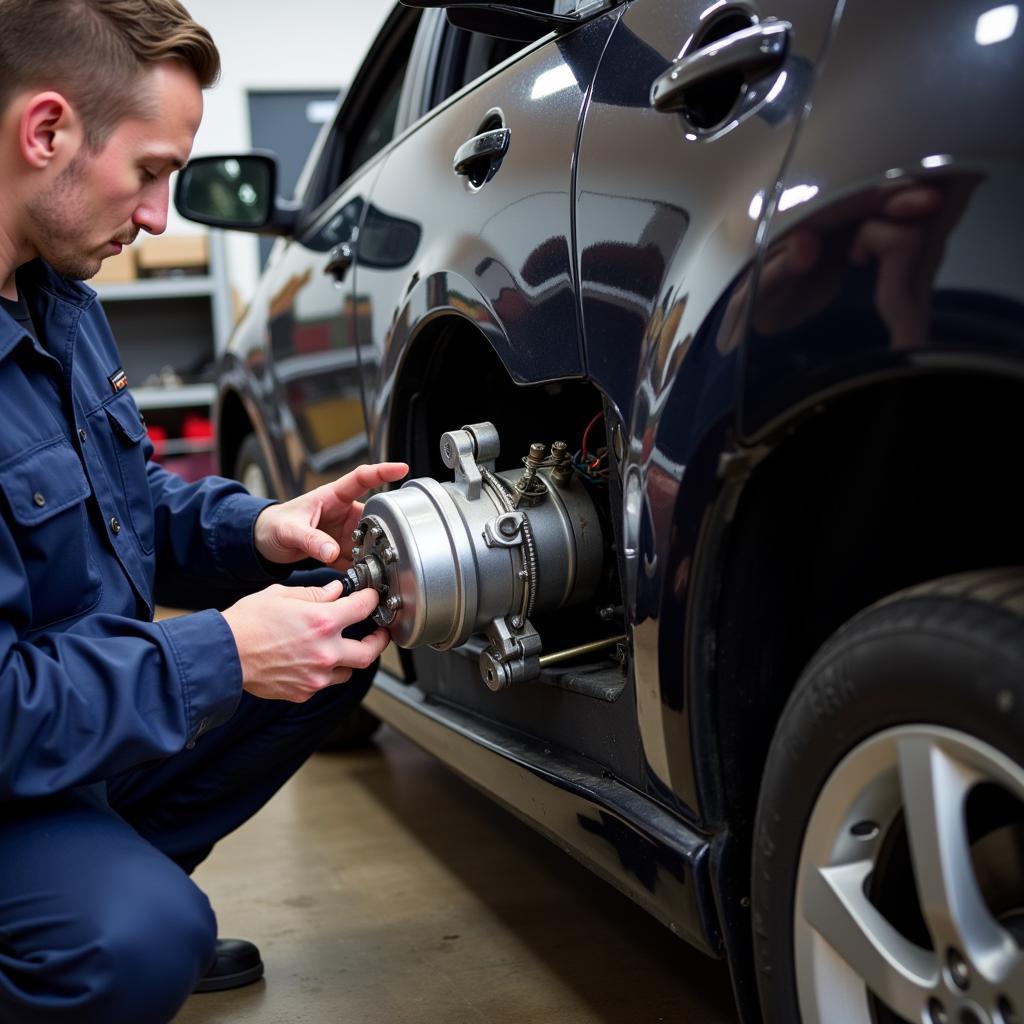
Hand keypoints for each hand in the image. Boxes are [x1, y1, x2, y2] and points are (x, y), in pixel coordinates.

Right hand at [222, 581, 389, 701]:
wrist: (222, 655)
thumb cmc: (247, 623)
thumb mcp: (282, 595)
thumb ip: (315, 594)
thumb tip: (336, 592)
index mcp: (322, 622)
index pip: (363, 608)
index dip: (371, 600)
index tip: (370, 599)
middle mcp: (324, 652)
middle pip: (369, 652)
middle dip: (377, 641)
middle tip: (378, 633)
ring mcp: (315, 676)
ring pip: (348, 672)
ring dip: (348, 659)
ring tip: (340, 648)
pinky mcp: (303, 692)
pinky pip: (324, 683)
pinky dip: (324, 672)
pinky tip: (312, 661)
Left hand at [253, 462, 407, 567]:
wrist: (266, 543)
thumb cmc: (275, 525)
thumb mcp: (289, 530)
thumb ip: (310, 540)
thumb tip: (332, 552)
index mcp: (333, 497)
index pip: (361, 479)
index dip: (382, 472)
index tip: (401, 469)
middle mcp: (344, 513)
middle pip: (374, 517)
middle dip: (383, 530)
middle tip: (384, 545)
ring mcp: (346, 533)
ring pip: (370, 541)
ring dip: (372, 554)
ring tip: (371, 567)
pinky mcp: (342, 552)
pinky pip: (359, 560)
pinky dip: (362, 569)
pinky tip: (362, 577)